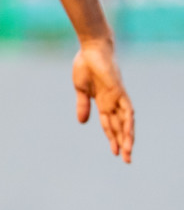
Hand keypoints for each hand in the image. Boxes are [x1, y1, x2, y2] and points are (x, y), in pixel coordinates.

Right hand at [72, 38, 134, 162]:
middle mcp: (113, 102)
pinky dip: (128, 122)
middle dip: (122, 143)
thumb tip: (82, 123)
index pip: (109, 124)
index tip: (114, 153)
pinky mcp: (119, 91)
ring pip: (125, 122)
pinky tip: (129, 134)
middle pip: (119, 126)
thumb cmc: (85, 65)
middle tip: (126, 160)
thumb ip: (83, 105)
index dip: (112, 138)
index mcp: (103, 102)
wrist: (91, 49)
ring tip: (127, 152)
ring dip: (127, 137)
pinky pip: (127, 109)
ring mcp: (117, 97)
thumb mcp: (80, 89)